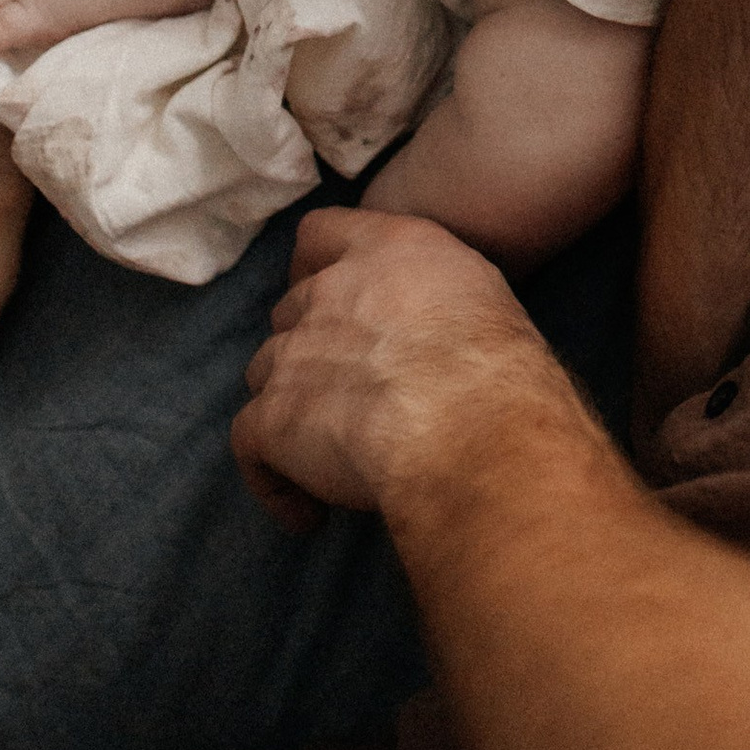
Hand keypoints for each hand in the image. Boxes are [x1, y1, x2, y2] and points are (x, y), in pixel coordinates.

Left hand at [232, 206, 567, 525]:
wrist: (472, 428)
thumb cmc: (500, 366)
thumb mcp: (480, 296)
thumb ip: (431, 296)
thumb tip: (426, 328)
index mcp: (386, 248)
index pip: (320, 234)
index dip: (313, 268)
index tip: (328, 303)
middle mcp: (329, 291)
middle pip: (289, 314)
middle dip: (308, 351)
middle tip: (348, 394)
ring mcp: (292, 353)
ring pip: (265, 375)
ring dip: (290, 410)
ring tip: (328, 456)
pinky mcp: (272, 417)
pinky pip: (250, 447)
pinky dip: (275, 482)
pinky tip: (308, 515)